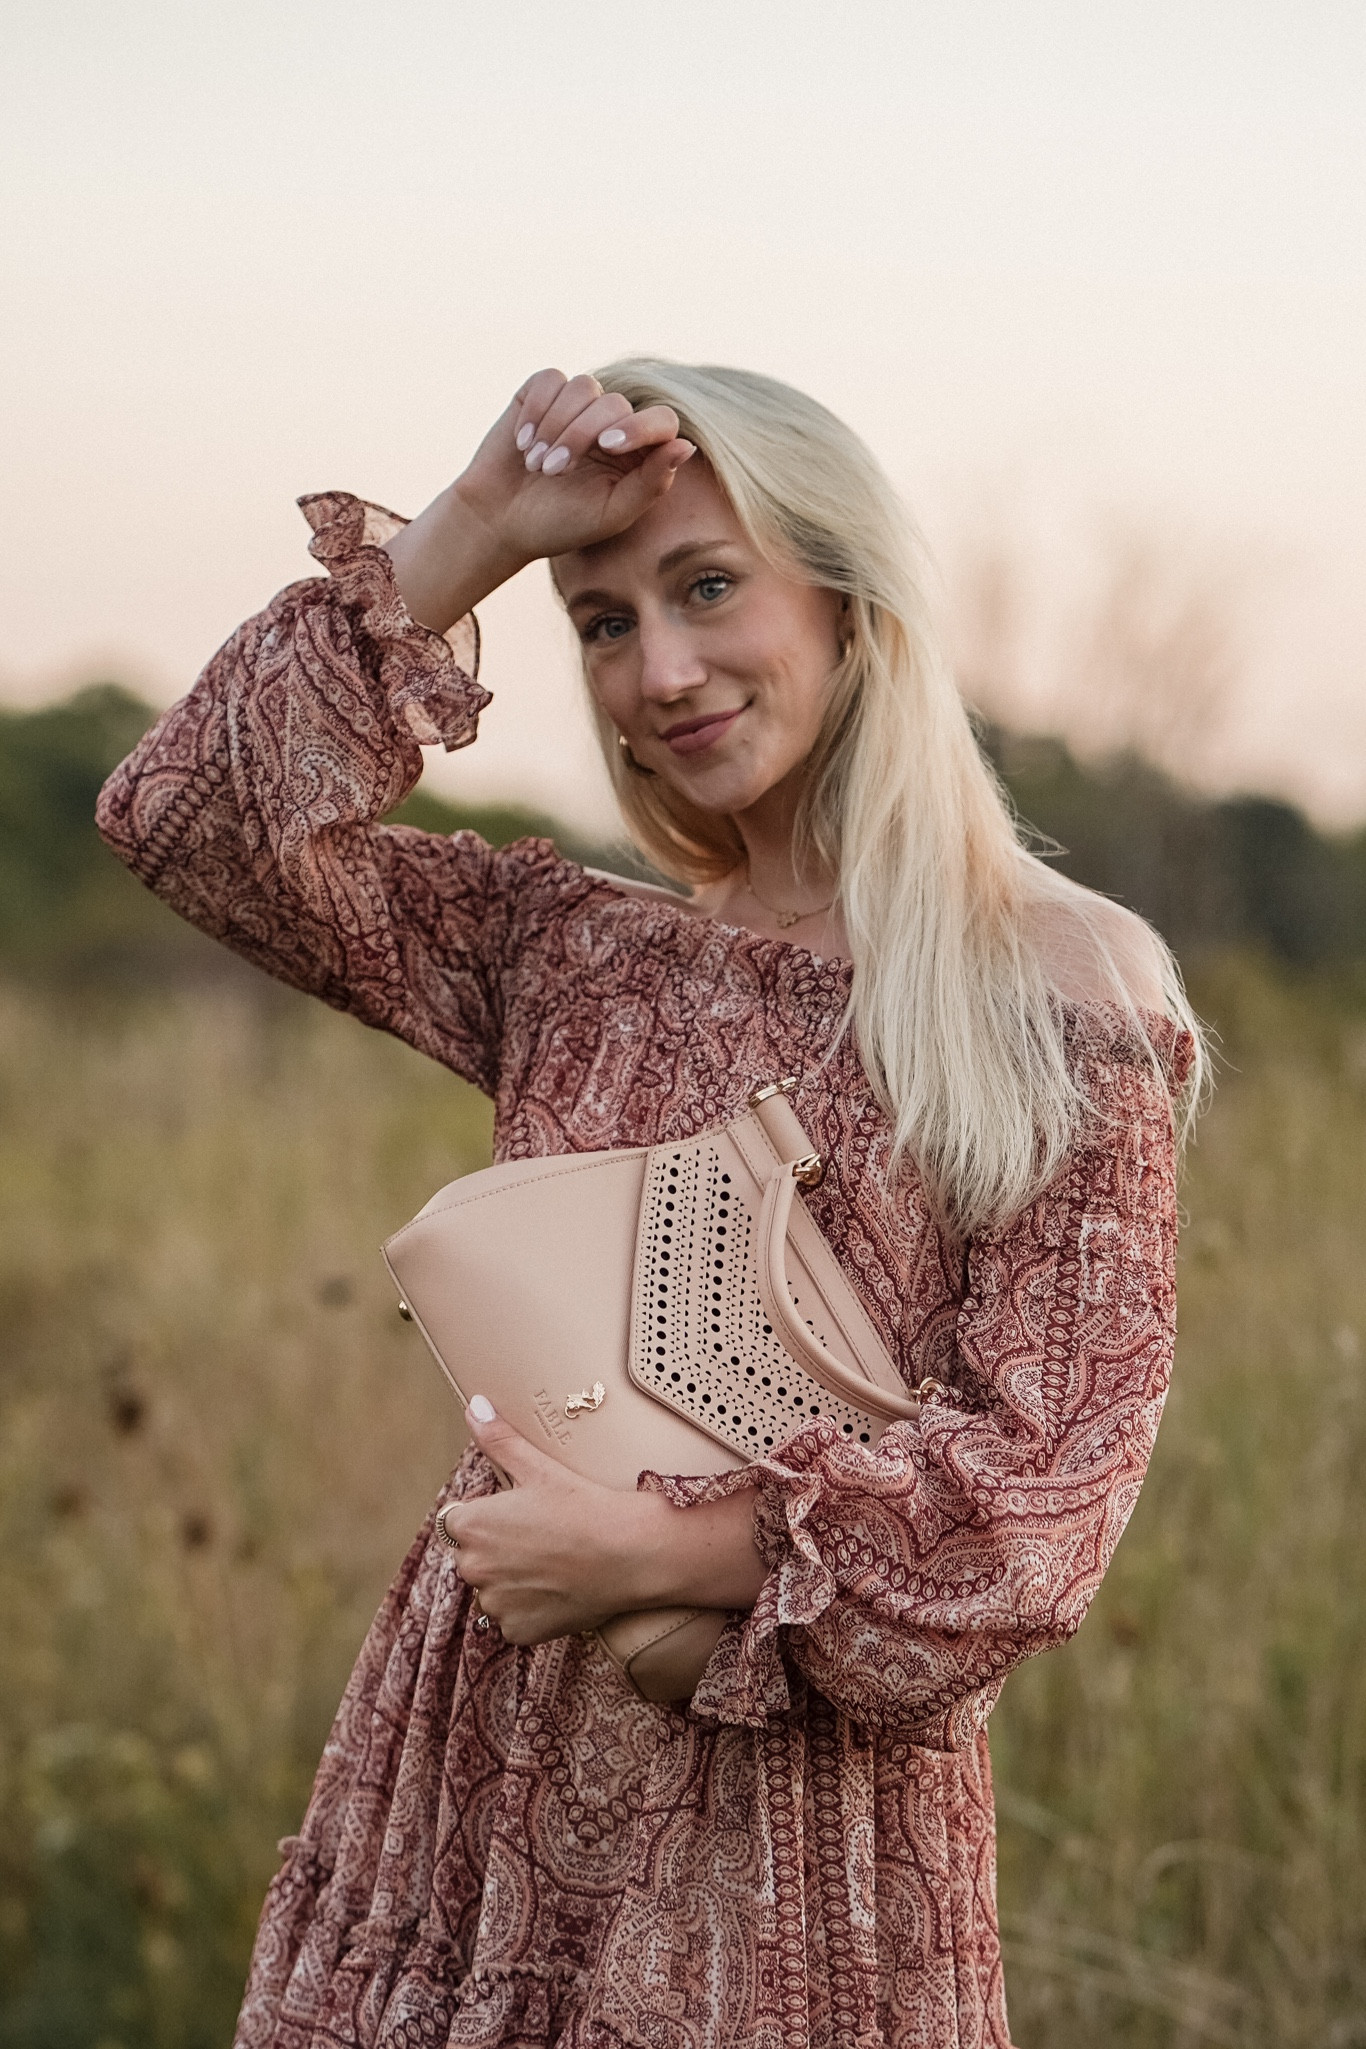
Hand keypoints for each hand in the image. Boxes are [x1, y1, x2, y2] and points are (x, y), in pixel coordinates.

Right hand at [386, 370, 694, 634]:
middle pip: (615, 404)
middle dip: (581, 435)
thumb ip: (651, 484)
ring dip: (556, 426)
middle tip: (553, 472)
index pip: (660, 421)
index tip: (608, 446)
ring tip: (536, 464)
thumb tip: (685, 445)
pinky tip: (522, 443)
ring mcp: (577, 406)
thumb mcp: (610, 515)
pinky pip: (550, 379)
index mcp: (637, 454)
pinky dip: (536, 410)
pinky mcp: (542, 394)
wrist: (498, 521)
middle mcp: (611, 424)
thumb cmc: (559, 524)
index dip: (639, 427)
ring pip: (583, 388)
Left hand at [441, 1396, 767, 1644]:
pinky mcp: (517, 1632)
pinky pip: (514, 1618)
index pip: (457, 1522)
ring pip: (493, 1589)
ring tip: (554, 1561)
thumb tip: (473, 1405)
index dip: (488, 1516)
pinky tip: (559, 1588)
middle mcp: (472, 1569)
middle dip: (497, 1548)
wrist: (630, 1553)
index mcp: (469, 1526)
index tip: (520, 1513)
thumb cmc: (584, 1505)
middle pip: (474, 1556)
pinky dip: (531, 1607)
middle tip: (542, 1536)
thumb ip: (497, 1439)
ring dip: (512, 1579)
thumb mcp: (538, 1468)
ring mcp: (495, 1605)